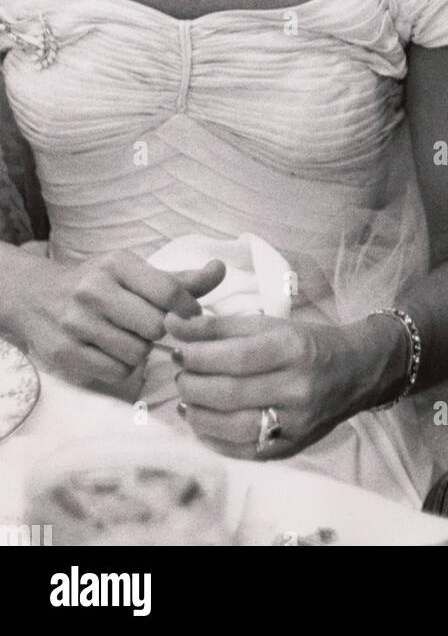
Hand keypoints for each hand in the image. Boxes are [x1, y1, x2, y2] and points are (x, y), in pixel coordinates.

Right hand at [15, 251, 225, 399]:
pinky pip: (116, 372)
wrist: (37, 296)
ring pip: (137, 353)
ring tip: (129, 338)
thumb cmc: (99, 284)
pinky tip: (112, 352)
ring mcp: (77, 322)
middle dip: (161, 332)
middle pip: (155, 326)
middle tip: (152, 329)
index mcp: (117, 264)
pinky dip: (122, 368)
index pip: (170, 290)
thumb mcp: (135, 273)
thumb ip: (180, 279)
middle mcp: (94, 290)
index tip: (192, 317)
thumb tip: (220, 268)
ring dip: (141, 352)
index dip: (189, 310)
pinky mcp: (66, 352)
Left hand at [167, 310, 404, 460]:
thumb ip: (219, 326)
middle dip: (192, 384)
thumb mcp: (270, 325)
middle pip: (229, 393)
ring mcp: (295, 422)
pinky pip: (242, 450)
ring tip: (187, 399)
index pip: (234, 357)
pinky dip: (214, 438)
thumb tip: (173, 323)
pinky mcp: (291, 447)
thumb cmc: (307, 343)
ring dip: (198, 414)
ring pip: (232, 426)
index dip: (198, 356)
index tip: (178, 350)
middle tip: (180, 375)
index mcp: (293, 349)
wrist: (355, 371)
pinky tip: (203, 422)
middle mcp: (297, 388)